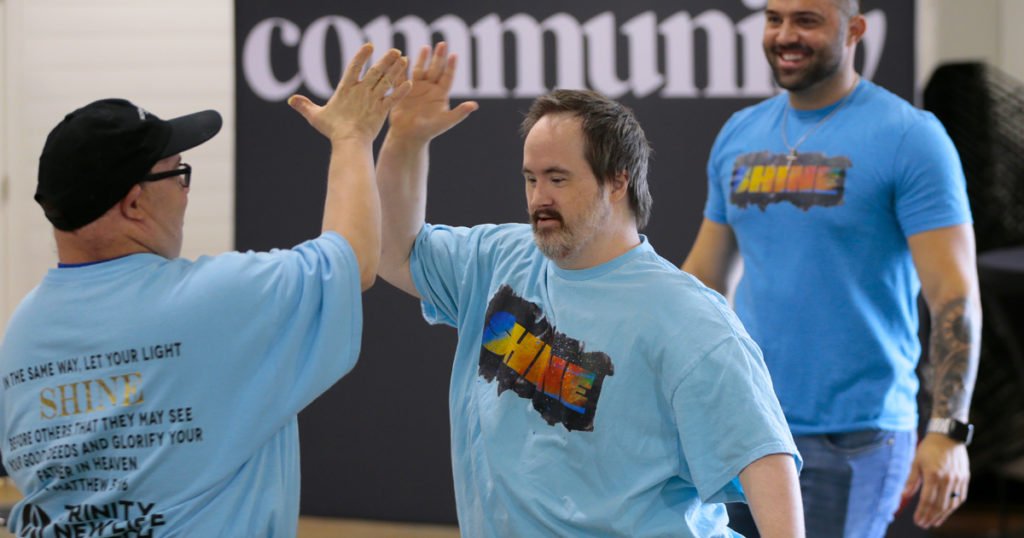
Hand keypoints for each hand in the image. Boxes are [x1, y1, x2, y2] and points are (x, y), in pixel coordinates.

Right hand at [288, 43, 411, 143]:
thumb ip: (305, 106)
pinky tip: (409, 82)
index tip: (369, 45)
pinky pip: (394, 98)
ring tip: (404, 59)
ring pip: (387, 81)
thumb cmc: (333, 130)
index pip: (354, 67)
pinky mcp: (382, 110)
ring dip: (396, 70)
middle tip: (395, 50)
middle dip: (386, 60)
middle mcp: (361, 91)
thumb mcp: (316, 117)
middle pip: (375, 71)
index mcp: (346, 89)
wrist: (349, 143)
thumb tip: (291, 100)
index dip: (361, 55)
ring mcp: (373, 100)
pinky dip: (401, 90)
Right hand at [387, 42, 478, 143]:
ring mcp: (416, 88)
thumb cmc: (428, 131)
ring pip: (420, 69)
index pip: (448, 77)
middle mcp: (430, 88)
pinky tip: (403, 58)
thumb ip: (459, 113)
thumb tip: (474, 105)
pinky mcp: (404, 90)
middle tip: (442, 44)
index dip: (451, 66)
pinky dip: (403, 68)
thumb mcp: (445, 121)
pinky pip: (403, 76)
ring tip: (426, 47)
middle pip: (435, 69)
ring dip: (422, 58)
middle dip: (439, 57)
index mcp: (441, 94)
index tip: (454, 55)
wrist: (408, 136)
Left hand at [901, 433, 969, 527]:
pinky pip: (960, 497)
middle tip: (923, 524)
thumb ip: (911, 480)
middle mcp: (947, 479)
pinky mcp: (965, 478)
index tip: (917, 521)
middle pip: (939, 505)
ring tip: (934, 522)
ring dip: (942, 515)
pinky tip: (946, 512)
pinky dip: (953, 507)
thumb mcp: (916, 462)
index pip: (927, 500)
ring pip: (951, 503)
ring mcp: (958, 479)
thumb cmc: (929, 448)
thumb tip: (904, 496)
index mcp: (933, 475)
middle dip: (930, 517)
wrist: (948, 435)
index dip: (922, 513)